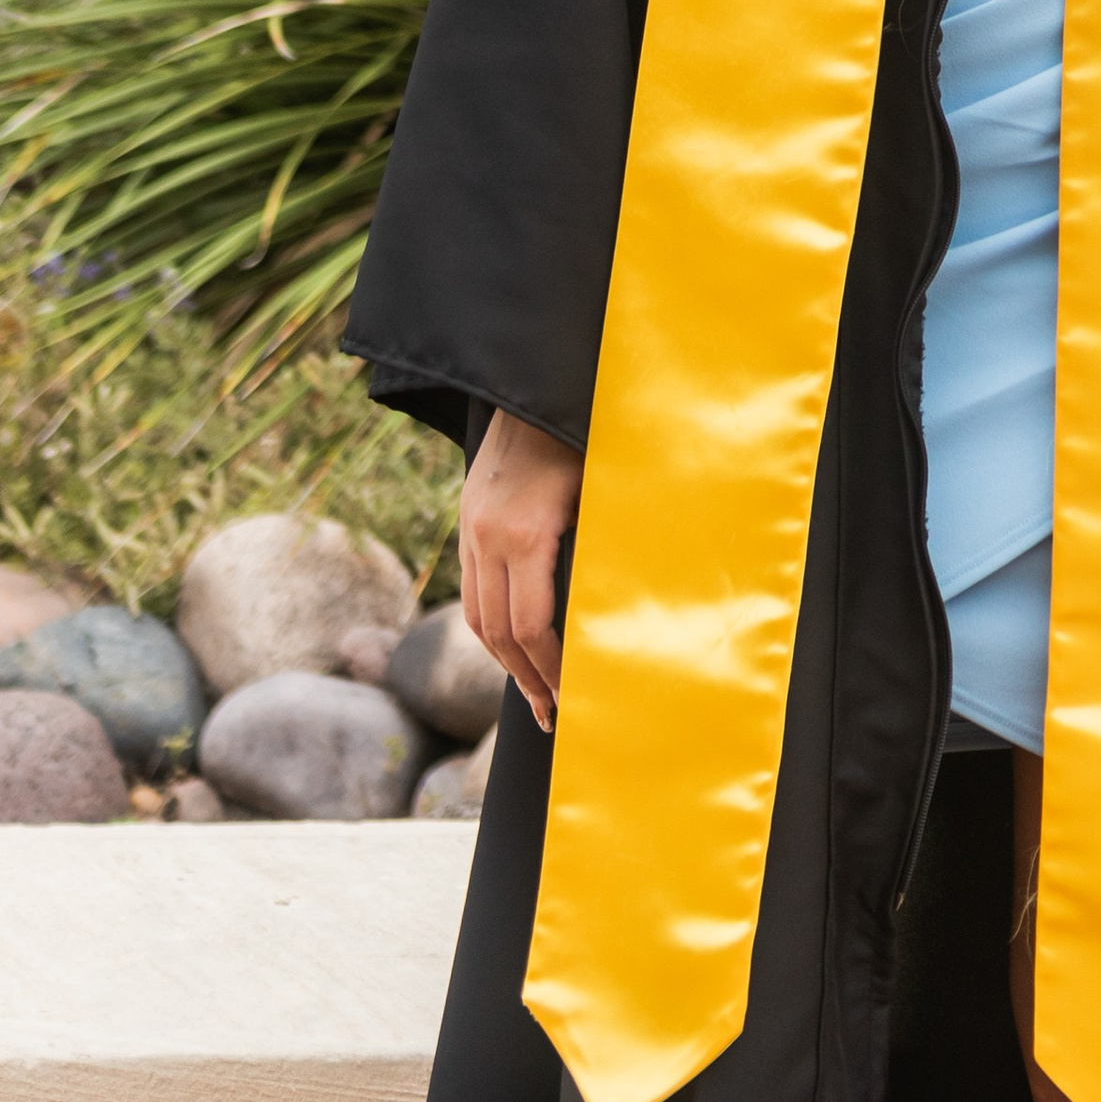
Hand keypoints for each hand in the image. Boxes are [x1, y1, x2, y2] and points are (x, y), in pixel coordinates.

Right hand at [459, 408, 582, 730]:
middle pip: (499, 633)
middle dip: (528, 679)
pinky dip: (491, 626)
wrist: (530, 383)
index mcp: (526, 534)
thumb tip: (634, 607)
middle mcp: (489, 538)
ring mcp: (471, 531)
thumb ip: (604, 546)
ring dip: (505, 661)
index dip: (552, 670)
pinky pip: (472, 591)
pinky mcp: (466, 523)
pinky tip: (514, 645)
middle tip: (552, 717)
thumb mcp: (601, 489)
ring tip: (532, 695)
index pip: (531, 627)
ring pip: (477, 618)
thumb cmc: (583, 436)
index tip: (574, 698)